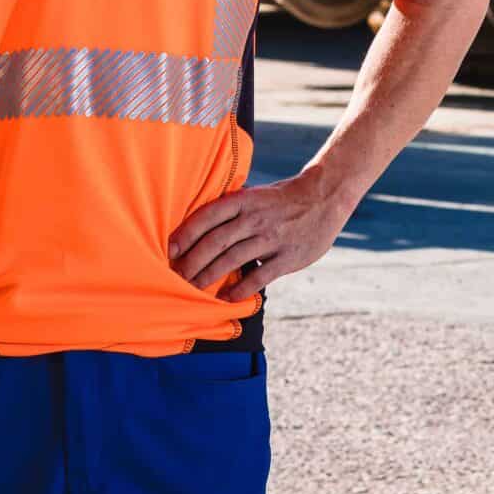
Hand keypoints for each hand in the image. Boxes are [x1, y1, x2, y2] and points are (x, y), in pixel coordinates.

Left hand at [167, 174, 349, 303]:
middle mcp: (255, 218)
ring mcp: (272, 238)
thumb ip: (231, 210)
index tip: (169, 251)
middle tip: (175, 277)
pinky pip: (259, 277)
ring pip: (232, 260)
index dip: (185, 235)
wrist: (324, 197)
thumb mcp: (255, 195)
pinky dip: (239, 290)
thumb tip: (197, 226)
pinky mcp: (287, 257)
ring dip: (208, 277)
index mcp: (244, 200)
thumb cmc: (282, 198)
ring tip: (192, 289)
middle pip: (215, 242)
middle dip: (192, 262)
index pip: (207, 217)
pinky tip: (225, 298)